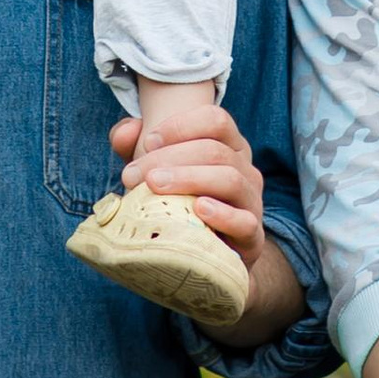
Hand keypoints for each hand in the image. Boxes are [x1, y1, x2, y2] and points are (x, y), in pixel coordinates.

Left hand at [107, 102, 263, 267]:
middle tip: (135, 174)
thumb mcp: (153, 170)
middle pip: (215, 150)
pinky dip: (222, 214)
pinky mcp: (253, 238)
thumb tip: (125, 132)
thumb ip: (132, 144)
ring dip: (189, 179)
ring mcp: (252, 202)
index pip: (216, 120)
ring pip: (230, 179)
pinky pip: (246, 221)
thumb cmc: (177, 203)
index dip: (181, 125)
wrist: (204, 257)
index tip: (148, 141)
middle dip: (171, 157)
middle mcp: (245, 169)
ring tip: (155, 186)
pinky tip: (198, 209)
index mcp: (229, 146)